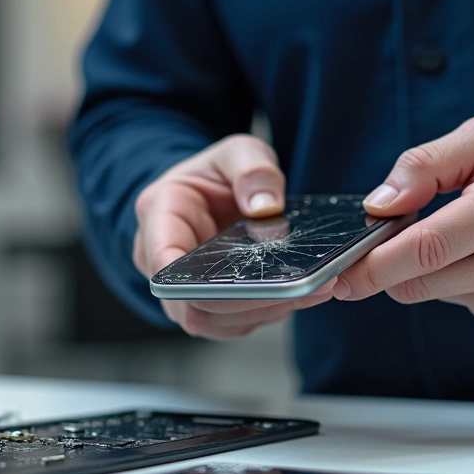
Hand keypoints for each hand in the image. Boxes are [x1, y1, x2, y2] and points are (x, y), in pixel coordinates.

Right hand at [134, 135, 339, 338]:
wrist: (210, 195)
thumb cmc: (215, 174)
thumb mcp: (237, 151)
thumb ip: (251, 168)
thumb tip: (266, 206)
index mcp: (159, 215)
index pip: (163, 260)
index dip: (192, 282)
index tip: (239, 280)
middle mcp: (160, 261)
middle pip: (192, 304)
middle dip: (248, 301)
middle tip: (301, 286)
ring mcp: (183, 290)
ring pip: (214, 321)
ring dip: (264, 311)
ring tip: (314, 289)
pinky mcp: (209, 306)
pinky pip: (234, 321)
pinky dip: (269, 312)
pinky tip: (304, 294)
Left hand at [335, 117, 473, 329]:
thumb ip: (425, 165)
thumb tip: (378, 203)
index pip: (422, 252)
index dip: (371, 268)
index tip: (337, 277)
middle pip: (416, 284)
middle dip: (392, 264)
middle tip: (401, 233)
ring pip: (436, 295)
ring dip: (432, 269)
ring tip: (471, 232)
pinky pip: (464, 304)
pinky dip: (460, 282)